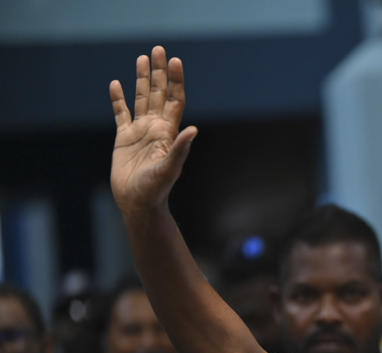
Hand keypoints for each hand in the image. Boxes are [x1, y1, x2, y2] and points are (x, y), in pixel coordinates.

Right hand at [109, 45, 197, 215]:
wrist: (138, 202)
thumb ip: (180, 148)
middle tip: (158, 49)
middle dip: (159, 72)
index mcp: (168, 132)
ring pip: (141, 99)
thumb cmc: (156, 189)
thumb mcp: (169, 168)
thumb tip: (193, 129)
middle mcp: (156, 128)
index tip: (174, 61)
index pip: (175, 100)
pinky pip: (121, 114)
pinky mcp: (124, 138)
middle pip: (159, 93)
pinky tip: (116, 84)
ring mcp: (140, 132)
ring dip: (142, 79)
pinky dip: (118, 99)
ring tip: (142, 58)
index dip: (175, 81)